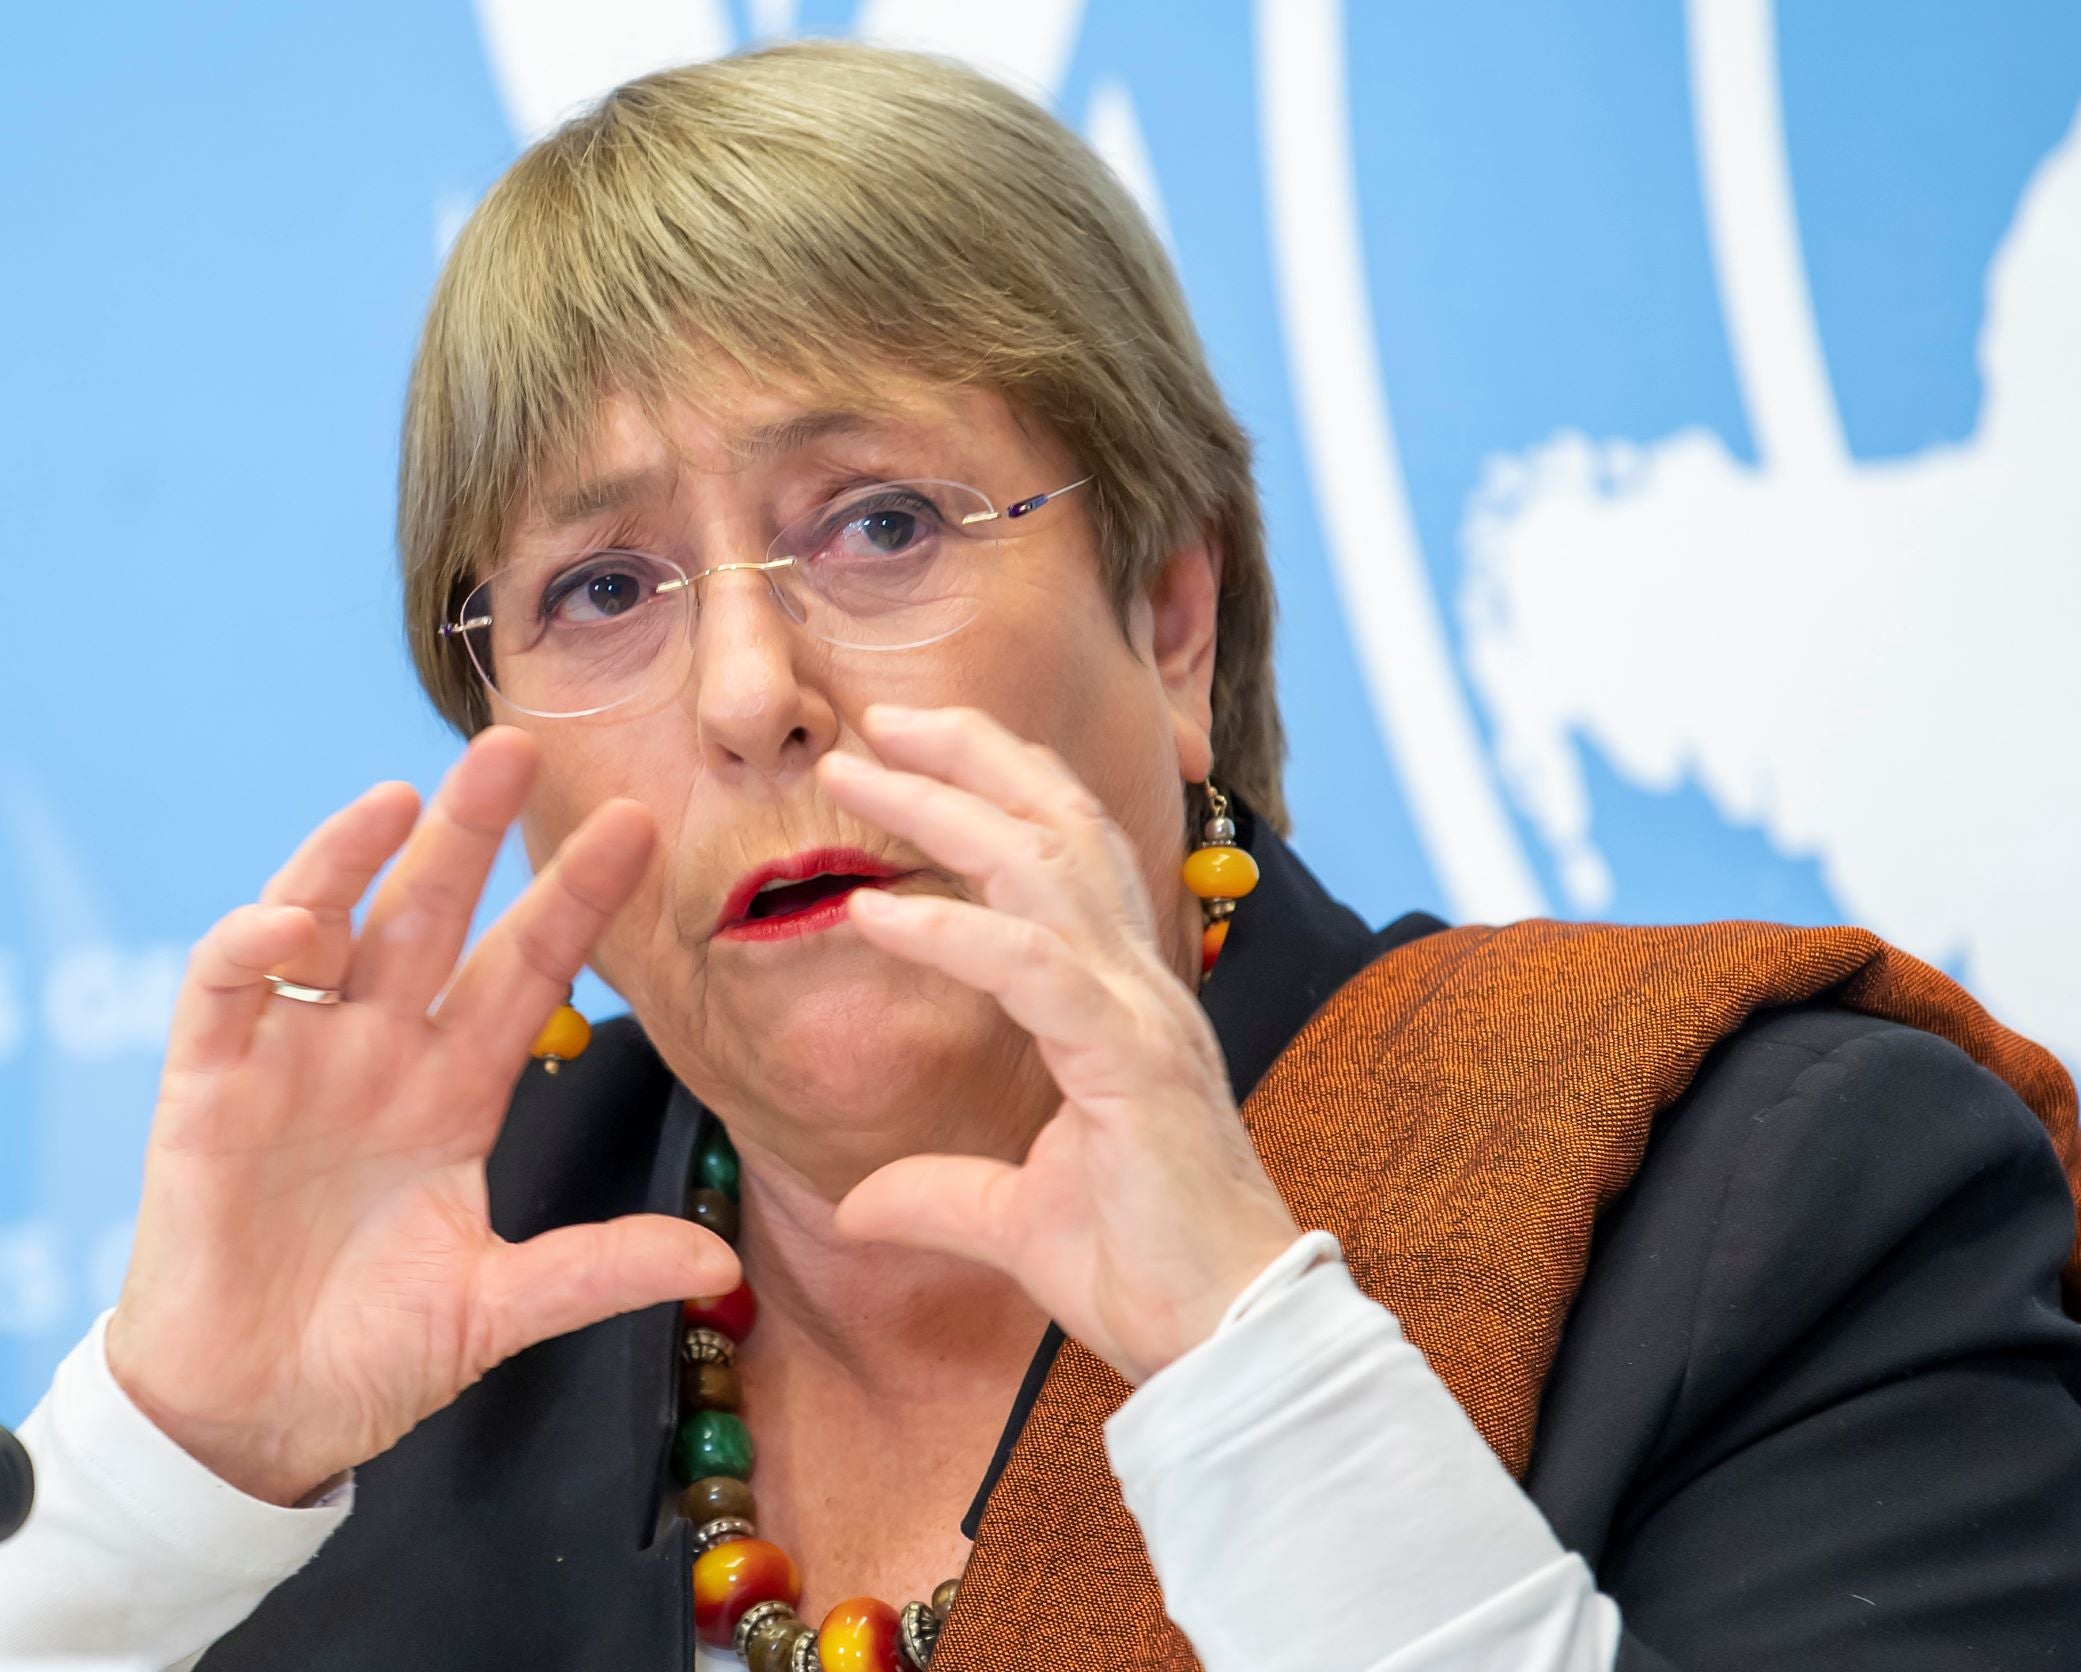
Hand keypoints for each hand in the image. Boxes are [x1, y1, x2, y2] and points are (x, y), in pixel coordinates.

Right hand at [105, 729, 738, 1504]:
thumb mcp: (499, 1310)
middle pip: (433, 919)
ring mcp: (293, 1063)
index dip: (575, 899)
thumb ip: (598, 1270)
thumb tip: (724, 1258)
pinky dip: (252, 945)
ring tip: (405, 796)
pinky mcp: (207, 1090)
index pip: (528, 969)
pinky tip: (295, 917)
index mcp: (456, 1092)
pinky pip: (225, 992)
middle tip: (518, 748)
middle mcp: (379, 1055)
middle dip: (472, 835)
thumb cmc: (372, 1355)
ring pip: (327, 927)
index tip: (638, 826)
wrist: (254, 1419)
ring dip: (355, 858)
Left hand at [816, 705, 1300, 1384]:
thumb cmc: (1145, 1274)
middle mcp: (1140, 985)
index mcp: (1122, 1003)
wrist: (1223, 1342)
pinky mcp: (1130, 1062)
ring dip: (946, 805)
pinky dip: (949, 930)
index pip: (1063, 857)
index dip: (992, 791)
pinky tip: (874, 910)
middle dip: (969, 756)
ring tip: (862, 766)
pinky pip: (1031, 968)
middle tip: (878, 716)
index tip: (905, 756)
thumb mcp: (1014, 1224)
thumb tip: (857, 1206)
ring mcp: (1141, 1015)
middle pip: (1058, 825)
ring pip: (1044, 865)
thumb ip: (939, 1194)